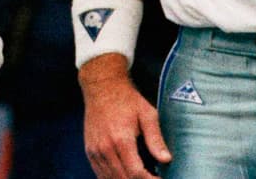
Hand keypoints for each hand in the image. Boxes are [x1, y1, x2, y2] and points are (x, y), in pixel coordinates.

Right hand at [80, 57, 170, 178]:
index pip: (136, 173)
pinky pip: (100, 174)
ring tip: (141, 177)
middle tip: (152, 177)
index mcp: (121, 139)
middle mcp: (105, 148)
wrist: (101, 86)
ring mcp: (95, 151)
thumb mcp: (147, 114)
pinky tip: (125, 175)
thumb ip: (155, 138)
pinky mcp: (90, 151)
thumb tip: (166, 159)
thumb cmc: (126, 99)